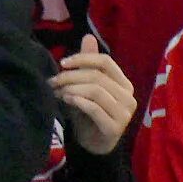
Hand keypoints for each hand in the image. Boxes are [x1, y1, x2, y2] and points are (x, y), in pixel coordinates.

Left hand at [51, 36, 135, 152]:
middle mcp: (128, 96)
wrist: (94, 145)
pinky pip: (95, 108)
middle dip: (71, 76)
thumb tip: (88, 36)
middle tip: (53, 81)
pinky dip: (78, 101)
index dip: (83, 58)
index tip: (62, 63)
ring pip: (96, 91)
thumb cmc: (89, 114)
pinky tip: (67, 100)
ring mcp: (124, 113)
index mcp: (123, 83)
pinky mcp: (115, 128)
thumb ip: (88, 64)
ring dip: (73, 88)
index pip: (105, 62)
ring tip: (59, 92)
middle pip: (98, 76)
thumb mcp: (86, 86)